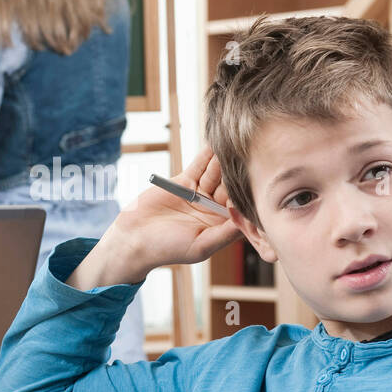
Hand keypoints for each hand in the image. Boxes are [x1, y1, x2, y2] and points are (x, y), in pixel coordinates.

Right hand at [67, 146, 242, 288]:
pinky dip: (207, 154)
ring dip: (225, 160)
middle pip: (231, 186)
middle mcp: (214, 209)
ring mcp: (200, 194)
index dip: (248, 194)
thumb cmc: (167, 249)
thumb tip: (248, 223)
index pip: (241, 207)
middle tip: (252, 154)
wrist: (134, 238)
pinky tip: (216, 142)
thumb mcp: (201, 246)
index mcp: (221, 225)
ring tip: (236, 143)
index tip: (257, 181)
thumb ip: (225, 234)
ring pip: (216, 173)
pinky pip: (199, 165)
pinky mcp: (185, 182)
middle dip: (239, 173)